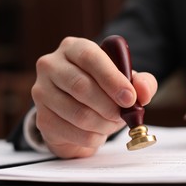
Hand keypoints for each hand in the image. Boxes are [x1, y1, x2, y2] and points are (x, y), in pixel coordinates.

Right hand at [31, 37, 157, 157]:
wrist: (80, 109)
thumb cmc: (104, 88)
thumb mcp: (127, 80)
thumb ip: (141, 82)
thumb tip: (143, 92)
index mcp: (74, 48)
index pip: (90, 57)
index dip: (111, 79)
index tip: (130, 98)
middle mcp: (51, 65)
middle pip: (81, 86)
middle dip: (109, 106)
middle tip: (123, 115)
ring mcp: (42, 91)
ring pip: (77, 113)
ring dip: (103, 124)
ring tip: (113, 123)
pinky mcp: (41, 118)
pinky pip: (72, 132)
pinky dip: (92, 137)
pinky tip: (99, 132)